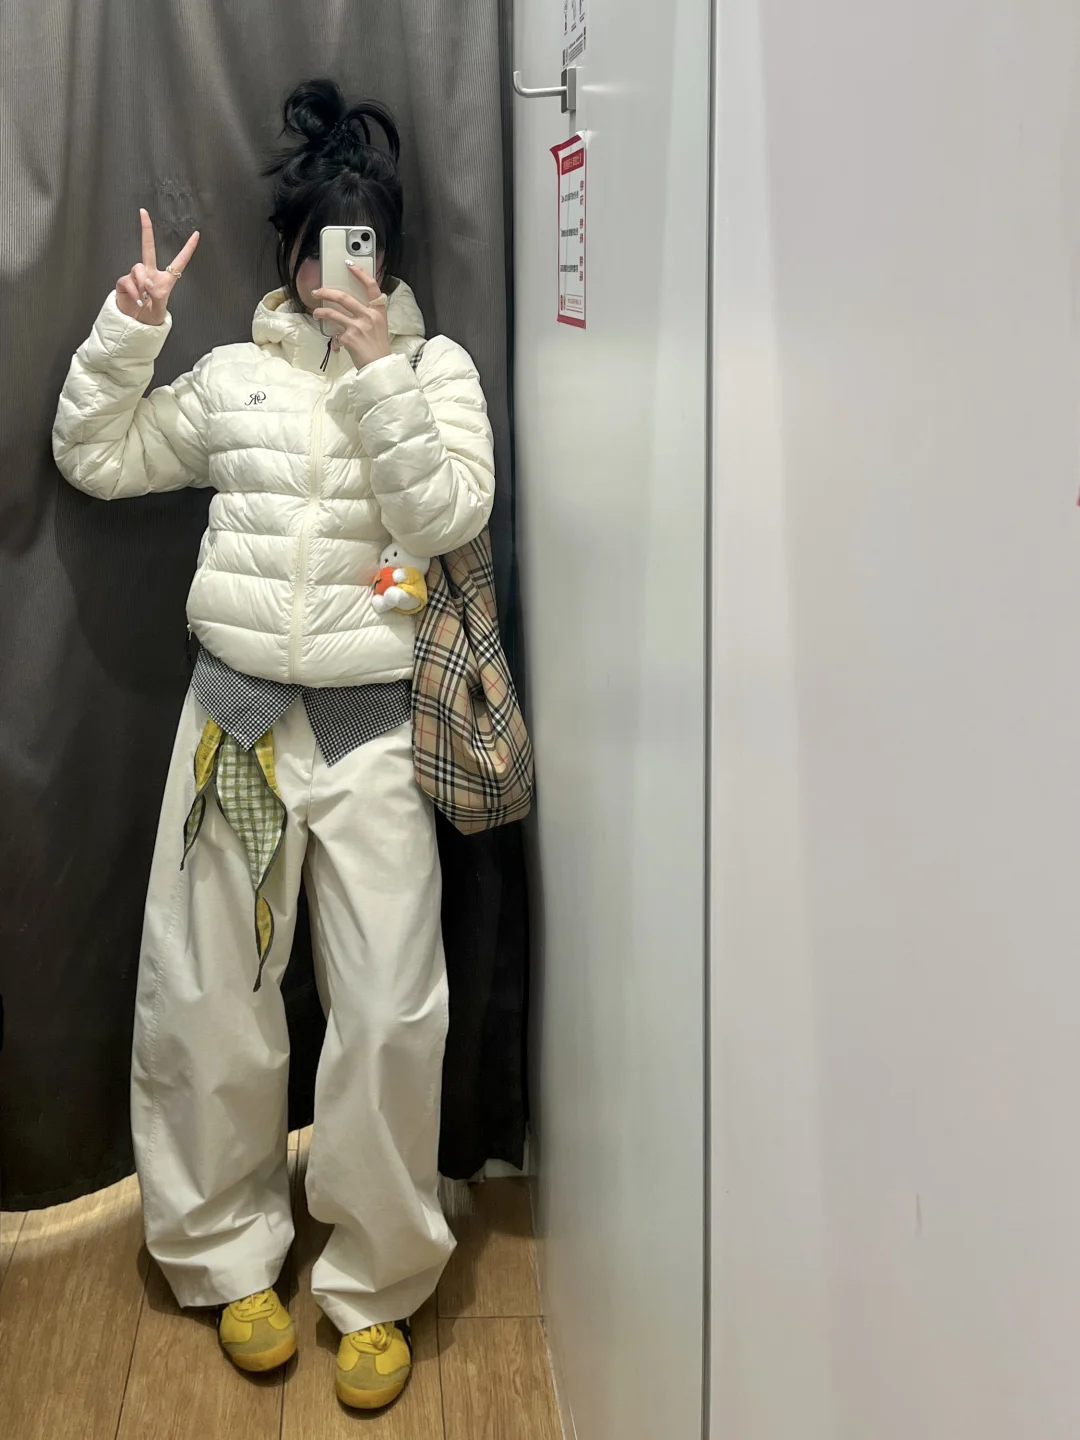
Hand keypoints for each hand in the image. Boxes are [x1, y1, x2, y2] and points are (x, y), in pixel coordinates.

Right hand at [115, 209, 199, 325]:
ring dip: (142, 283)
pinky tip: (137, 299)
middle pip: (148, 247)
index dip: (188, 249)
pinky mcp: (124, 282)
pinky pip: (128, 279)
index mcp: (166, 279)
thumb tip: (148, 283)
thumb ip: (157, 296)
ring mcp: (136, 276)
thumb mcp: (160, 310)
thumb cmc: (151, 317)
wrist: (136, 325)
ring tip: (144, 297)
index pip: (179, 261)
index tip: (196, 234)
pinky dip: (134, 290)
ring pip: (138, 268)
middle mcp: (150, 273)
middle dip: (145, 229)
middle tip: (143, 212)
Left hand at [312, 265, 391, 370]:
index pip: (371, 286)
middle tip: (317, 291)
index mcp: (378, 312)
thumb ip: (367, 315)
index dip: (360, 273)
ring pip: (332, 313)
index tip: (349, 265)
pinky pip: (336, 335)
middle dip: (326, 292)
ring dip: (321, 311)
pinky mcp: (349, 338)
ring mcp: (358, 326)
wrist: (380, 367)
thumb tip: (348, 310)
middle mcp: (368, 316)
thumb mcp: (379, 327)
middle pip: (343, 297)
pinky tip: (337, 345)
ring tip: (316, 313)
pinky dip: (335, 340)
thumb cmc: (378, 349)